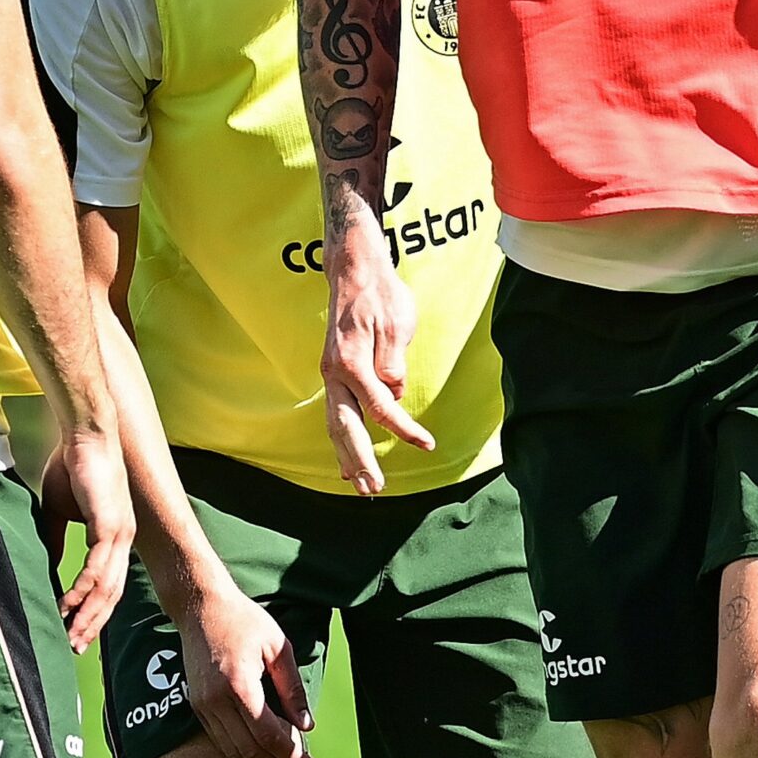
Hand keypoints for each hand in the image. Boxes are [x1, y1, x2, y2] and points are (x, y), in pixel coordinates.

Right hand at [43, 423, 135, 651]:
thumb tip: (50, 570)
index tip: (77, 633)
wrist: (83, 434)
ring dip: (88, 613)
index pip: (107, 584)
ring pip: (107, 585)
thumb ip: (55, 540)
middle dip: (92, 623)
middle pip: (111, 594)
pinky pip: (97, 565)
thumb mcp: (58, 511)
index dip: (94, 611)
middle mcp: (122, 538)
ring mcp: (119, 532)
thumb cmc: (71, 467)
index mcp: (113, 536)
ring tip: (70, 635)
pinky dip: (82, 587)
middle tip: (74, 648)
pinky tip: (68, 604)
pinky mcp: (110, 523)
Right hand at [171, 577, 318, 757]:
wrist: (200, 607)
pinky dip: (244, 756)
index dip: (291, 755)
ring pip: (233, 753)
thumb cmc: (244, 620)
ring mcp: (202, 706)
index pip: (268, 734)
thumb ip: (292, 688)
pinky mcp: (197, 707)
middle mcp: (216, 701)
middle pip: (250, 751)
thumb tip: (307, 725)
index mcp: (239, 684)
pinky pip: (222, 742)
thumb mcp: (278, 646)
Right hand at [320, 217, 433, 495]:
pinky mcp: (334, 372)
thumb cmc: (381, 294)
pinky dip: (341, 439)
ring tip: (360, 485)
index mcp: (352, 362)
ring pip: (336, 424)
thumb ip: (394, 363)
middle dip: (360, 460)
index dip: (404, 429)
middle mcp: (334, 372)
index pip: (380, 407)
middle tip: (375, 488)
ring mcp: (330, 373)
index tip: (427, 444)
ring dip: (348, 456)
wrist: (354, 269)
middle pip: (346, 426)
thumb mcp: (397, 324)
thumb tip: (393, 395)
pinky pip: (335, 412)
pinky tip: (346, 460)